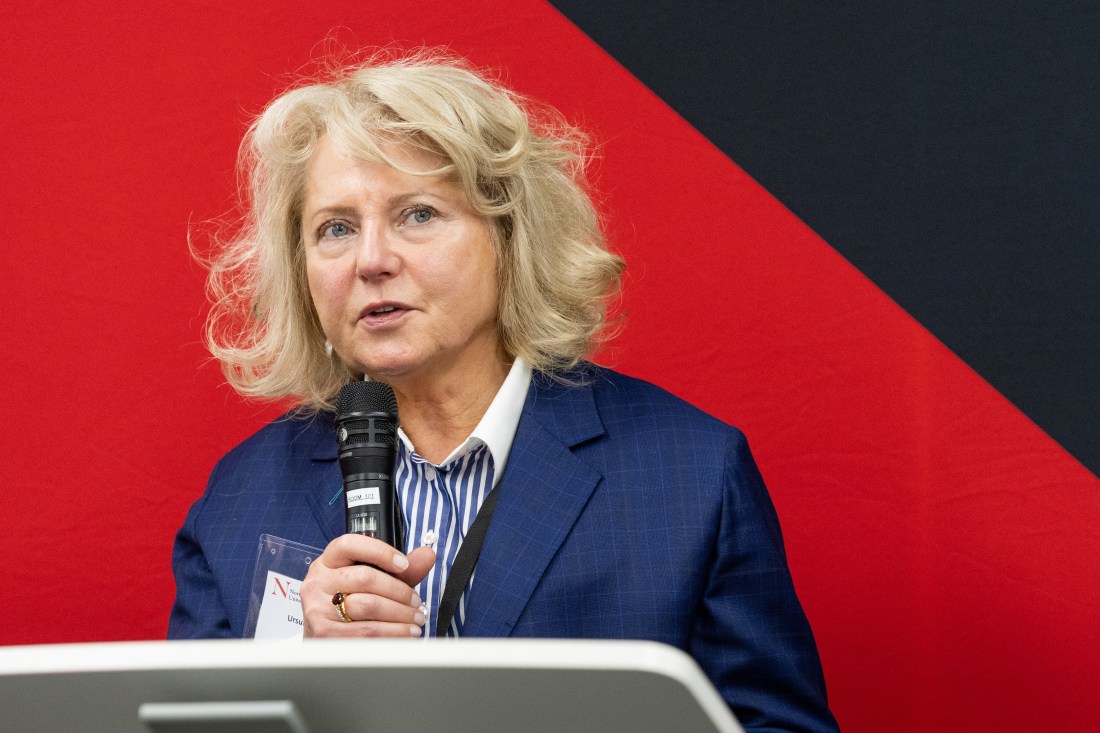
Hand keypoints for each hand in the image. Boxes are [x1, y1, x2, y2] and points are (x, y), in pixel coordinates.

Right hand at [300, 534, 434, 637]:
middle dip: (399, 591)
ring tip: (415, 619)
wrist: (324, 637)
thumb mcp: (373, 581)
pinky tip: (405, 633)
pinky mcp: (322, 633)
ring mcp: (317, 607)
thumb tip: (427, 555)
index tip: (403, 564)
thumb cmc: (350, 603)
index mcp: (329, 561)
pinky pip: (364, 632)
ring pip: (367, 605)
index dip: (380, 552)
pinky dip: (391, 633)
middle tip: (417, 602)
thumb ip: (400, 570)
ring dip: (399, 614)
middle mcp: (318, 581)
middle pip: (365, 577)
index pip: (350, 544)